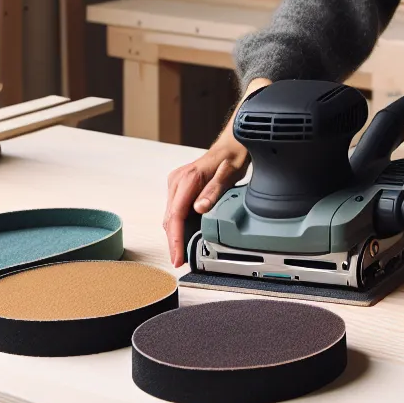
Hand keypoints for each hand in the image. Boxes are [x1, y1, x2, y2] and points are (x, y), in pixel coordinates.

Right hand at [162, 79, 268, 265]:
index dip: (175, 239)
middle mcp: (177, 181)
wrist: (234, 142)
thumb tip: (198, 209)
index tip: (177, 256)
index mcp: (187, 179)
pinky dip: (178, 225)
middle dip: (173, 241)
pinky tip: (185, 236)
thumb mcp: (230, 173)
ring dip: (175, 234)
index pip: (174, 215)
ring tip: (182, 254)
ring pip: (170, 216)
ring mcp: (177, 184)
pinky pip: (175, 210)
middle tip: (180, 261)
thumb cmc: (233, 155)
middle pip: (169, 218)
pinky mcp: (180, 187)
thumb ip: (214, 191)